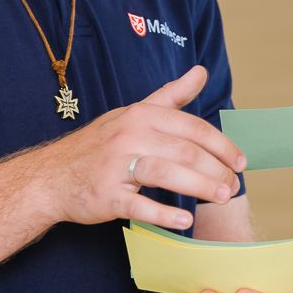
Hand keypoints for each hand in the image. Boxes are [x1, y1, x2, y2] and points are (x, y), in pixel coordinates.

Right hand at [29, 65, 244, 230]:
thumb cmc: (101, 145)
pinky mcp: (107, 195)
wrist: (51, 176)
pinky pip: (140, 205)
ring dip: (201, 187)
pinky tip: (186, 221)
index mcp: (141, 115)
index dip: (222, 146)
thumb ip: (172, 96)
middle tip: (234, 186)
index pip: (192, 128)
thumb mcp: (135, 113)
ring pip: (167, 174)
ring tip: (223, 198)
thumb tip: (202, 71)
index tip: (241, 162)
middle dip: (217, 170)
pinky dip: (165, 214)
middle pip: (185, 151)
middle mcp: (130, 135)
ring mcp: (116, 165)